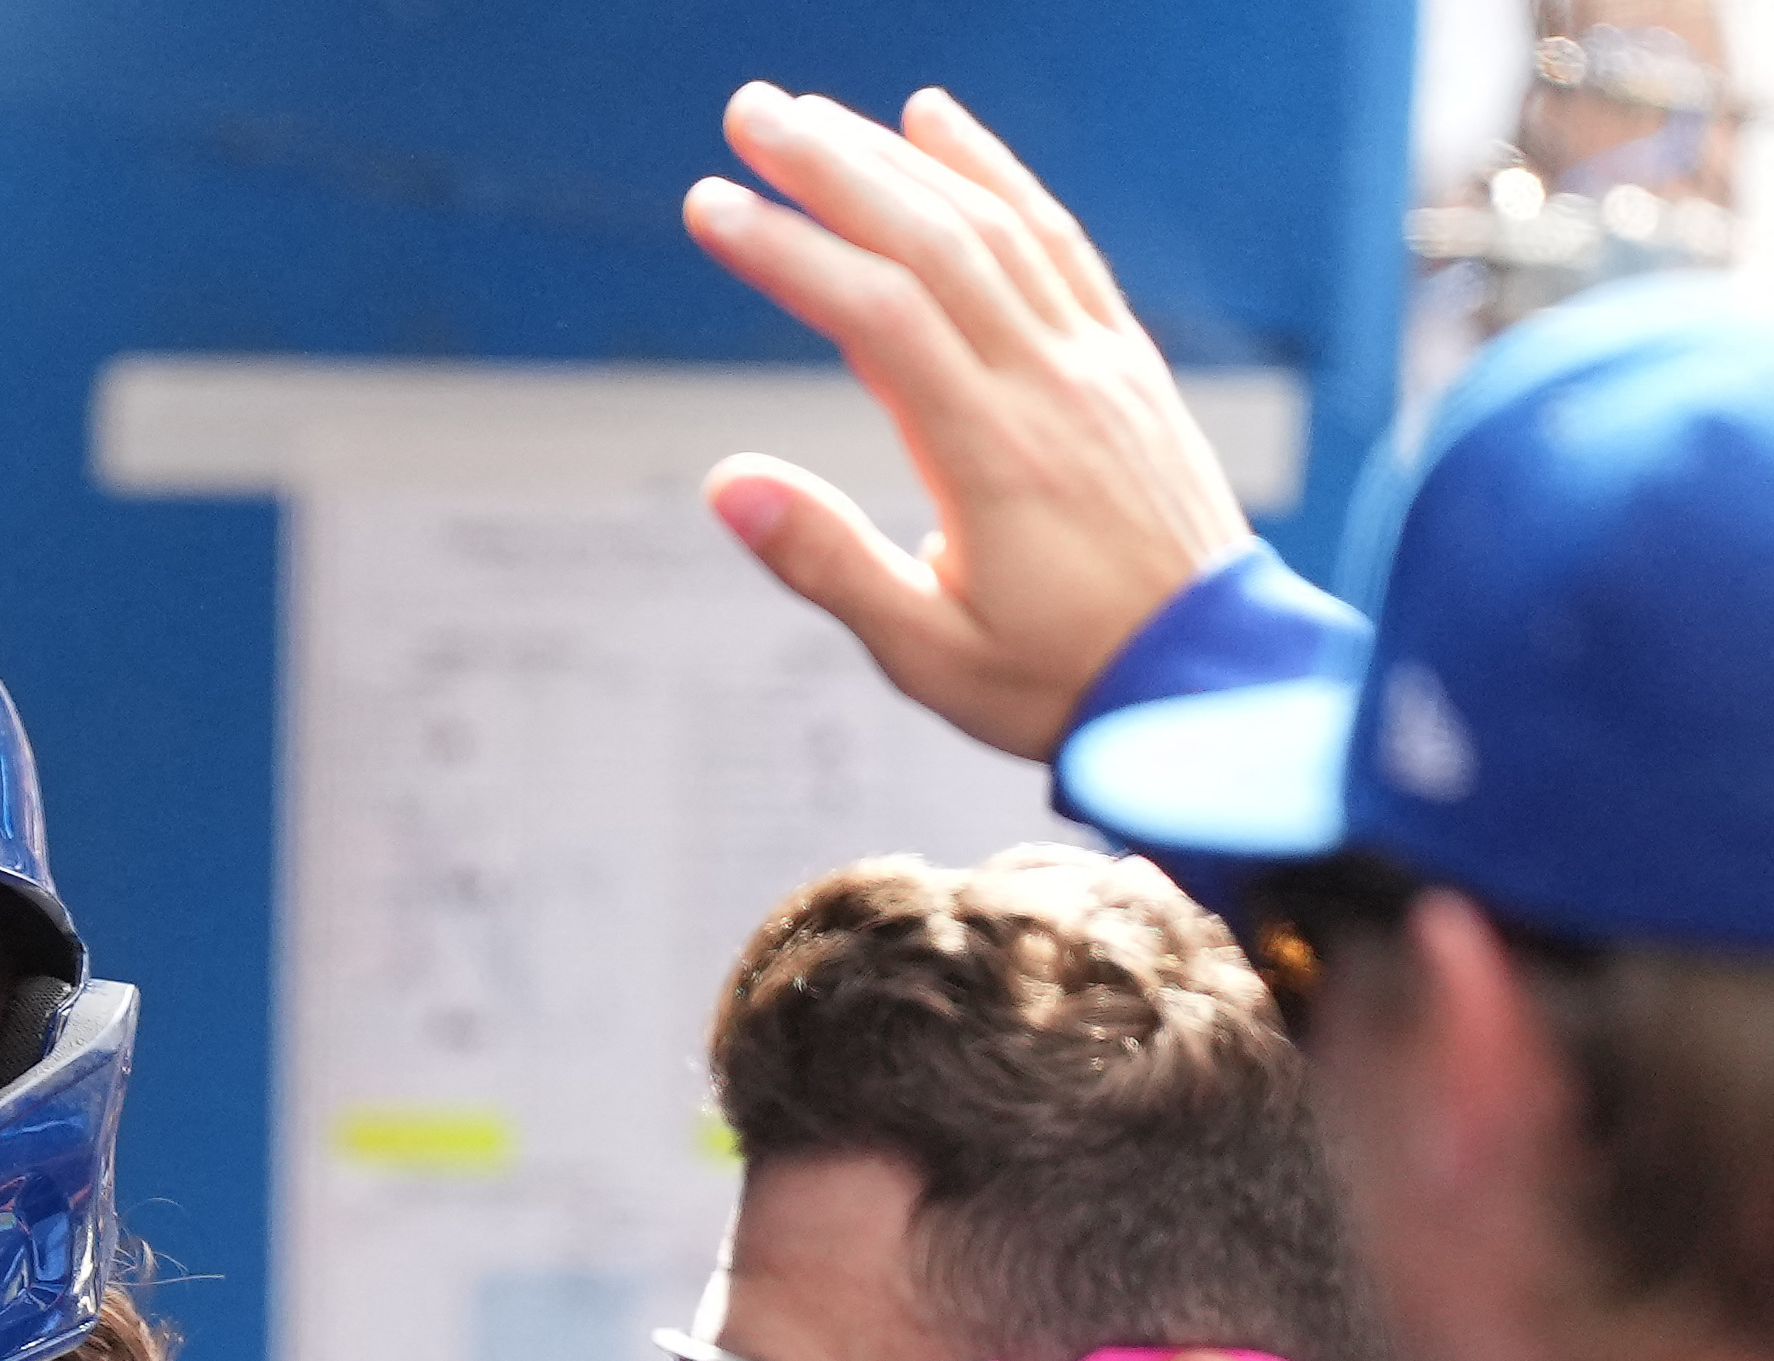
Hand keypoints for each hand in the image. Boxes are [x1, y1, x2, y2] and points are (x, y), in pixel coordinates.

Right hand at [685, 83, 1250, 757]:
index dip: (790, 252)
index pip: (877, 318)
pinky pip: (1058, 241)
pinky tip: (940, 126)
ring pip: (992, 226)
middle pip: (932, 241)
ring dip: (899, 158)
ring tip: (816, 116)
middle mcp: (1050, 385)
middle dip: (833, 168)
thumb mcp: (927, 652)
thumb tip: (727, 484)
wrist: (1212, 683)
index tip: (711, 207)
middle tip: (748, 113)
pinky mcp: (1122, 361)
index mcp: (992, 454)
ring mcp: (1095, 363)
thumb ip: (826, 561)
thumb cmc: (1064, 680)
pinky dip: (996, 171)